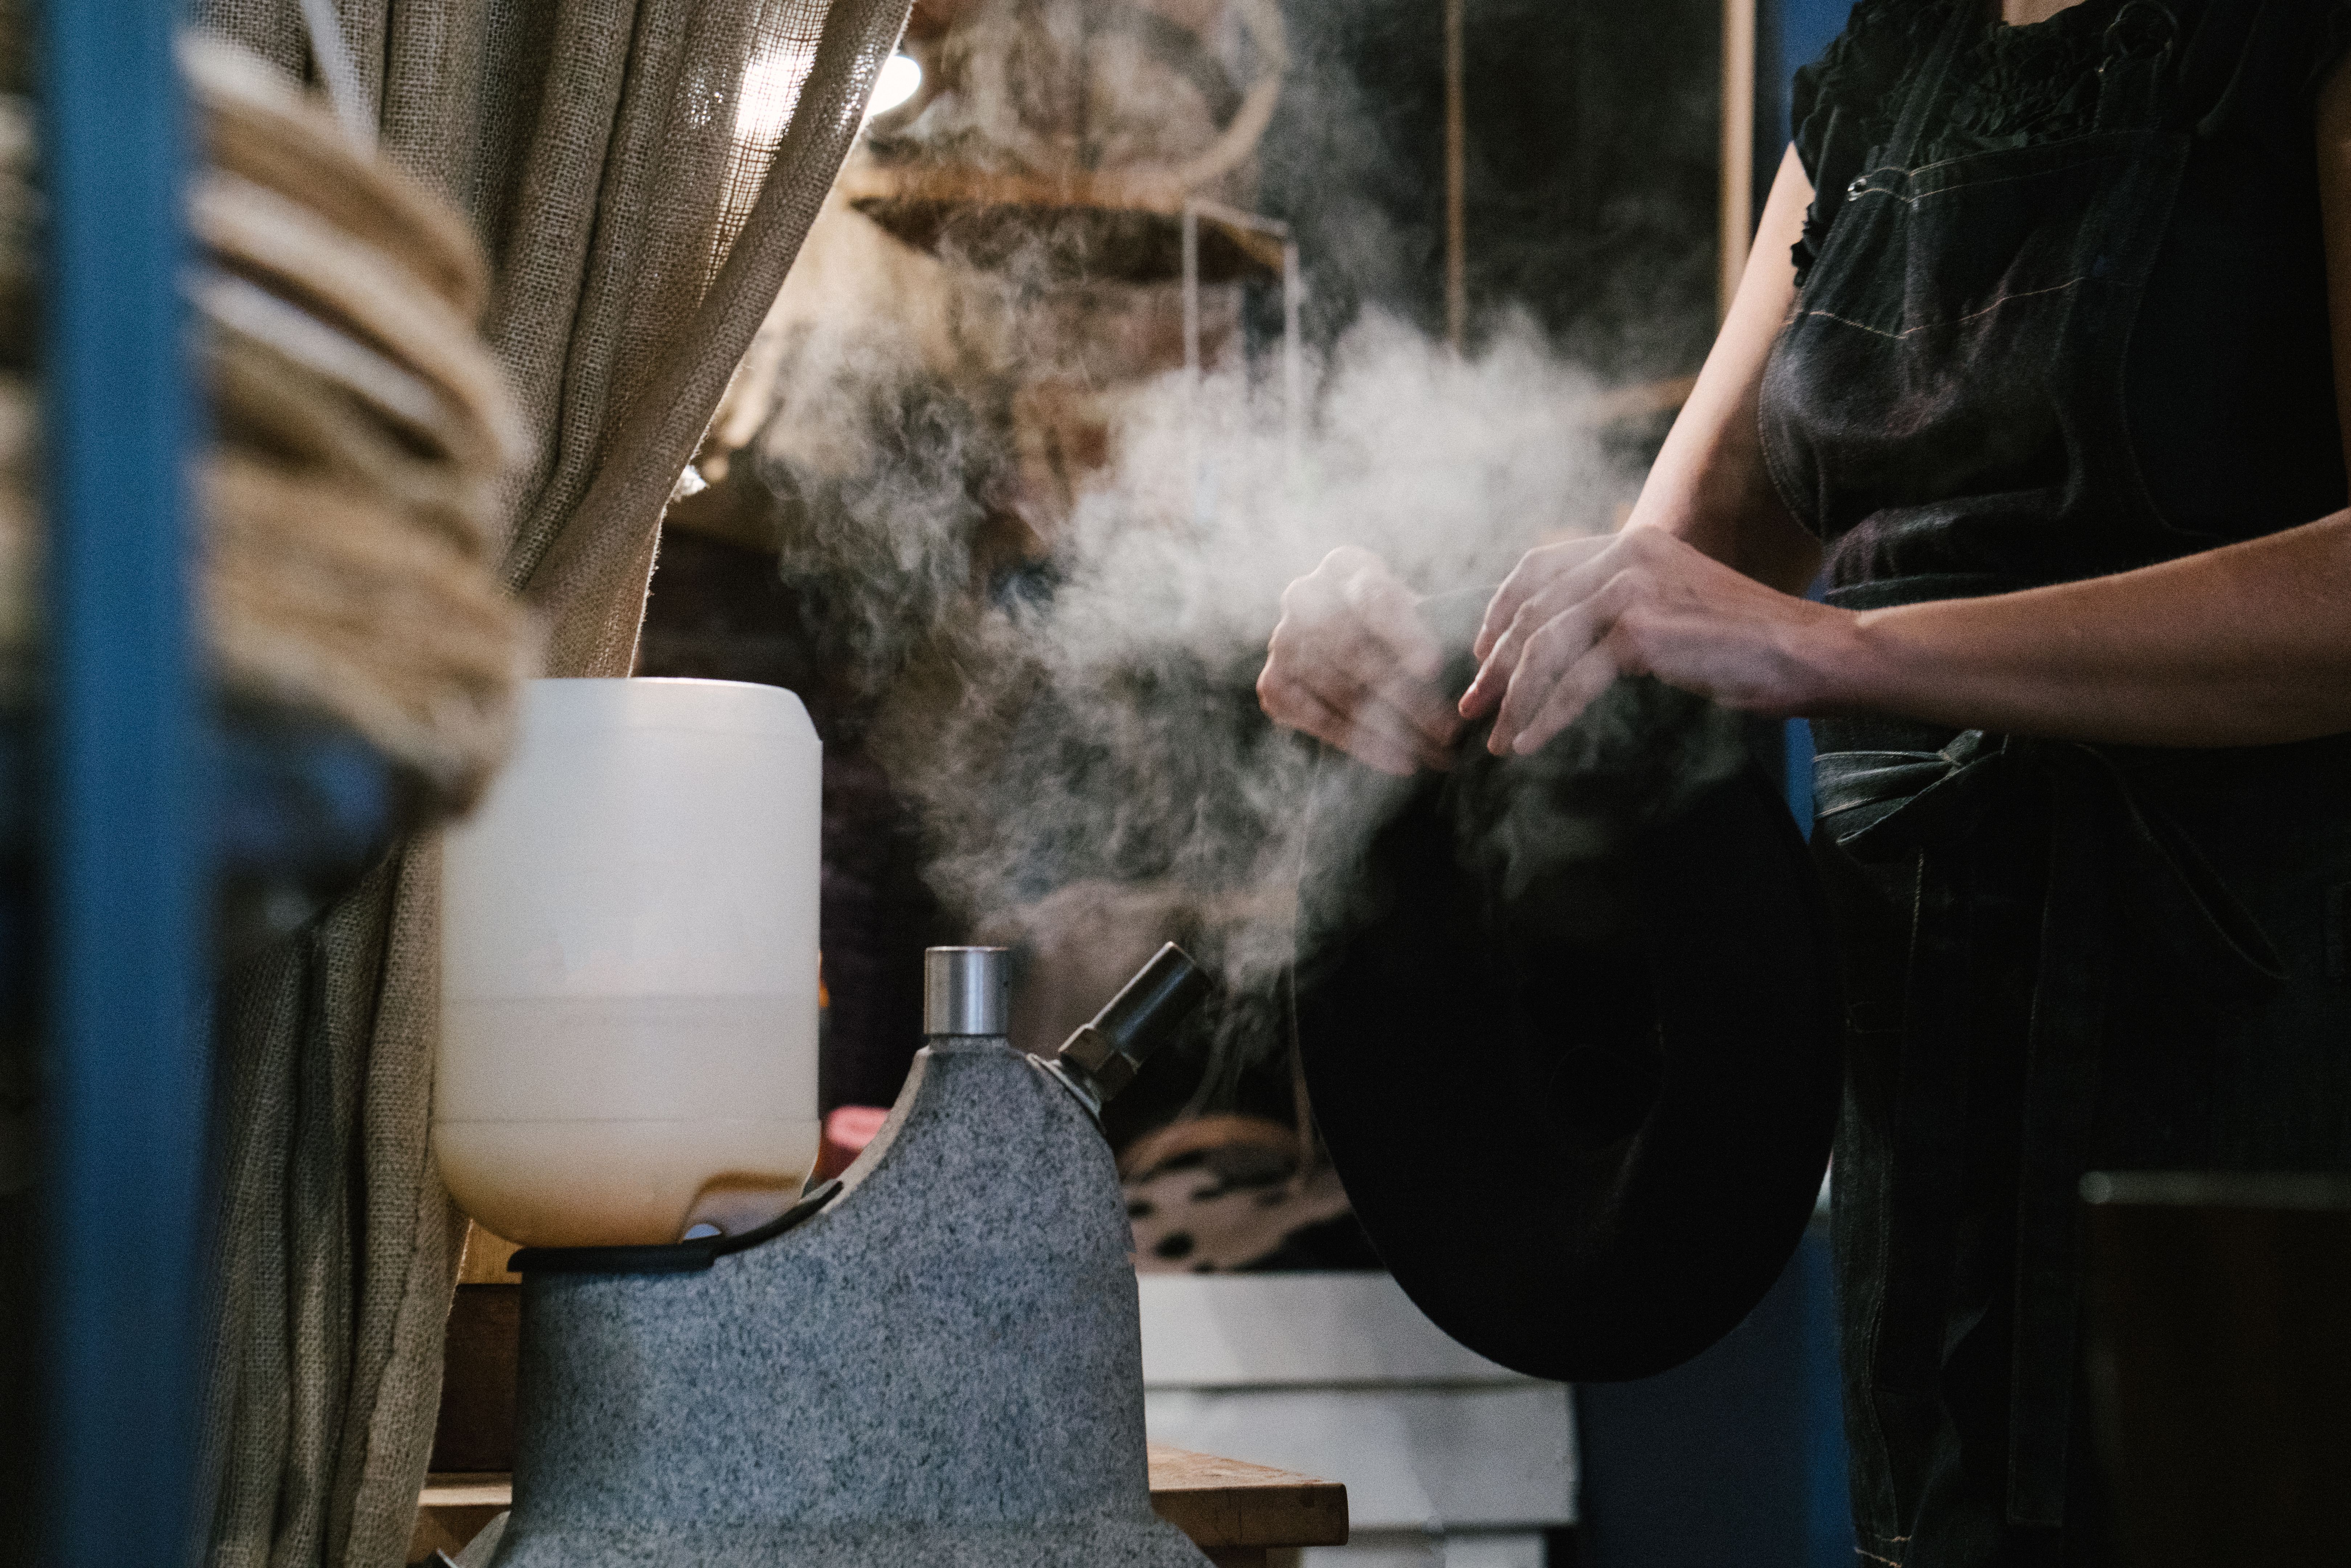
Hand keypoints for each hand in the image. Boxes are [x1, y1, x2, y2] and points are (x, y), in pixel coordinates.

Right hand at [1257, 547, 1463, 775]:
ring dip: (1390, 728)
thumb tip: (1479, 667)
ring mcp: (1282, 641)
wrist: (1339, 644)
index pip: (1372, 598)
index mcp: (1344, 566)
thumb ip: (1440, 624)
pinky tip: (1399, 762)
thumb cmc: (1395, 625)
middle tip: (1446, 731)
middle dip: (1404, 697)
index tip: (1433, 667)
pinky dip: (1359, 743)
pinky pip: (1315, 718)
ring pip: (1338, 690)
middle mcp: (1303, 597)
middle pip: (1353, 652)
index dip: (1402, 633)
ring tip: (1433, 754)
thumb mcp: (1417, 610)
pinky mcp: (1272, 683)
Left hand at [1458, 528, 1848, 755]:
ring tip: (1496, 735)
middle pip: (1532, 609)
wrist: (1807, 652)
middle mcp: (1627, 555)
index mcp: (1633, 541)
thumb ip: (1624, 606)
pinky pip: (1574, 681)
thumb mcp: (1675, 605)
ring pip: (1545, 647)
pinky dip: (1546, 715)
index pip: (1540, 564)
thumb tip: (1566, 641)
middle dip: (1494, 664)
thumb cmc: (1747, 642)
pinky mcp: (1642, 632)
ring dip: (1514, 697)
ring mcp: (1633, 589)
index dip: (1501, 608)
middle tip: (1473, 705)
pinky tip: (1530, 741)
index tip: (1482, 652)